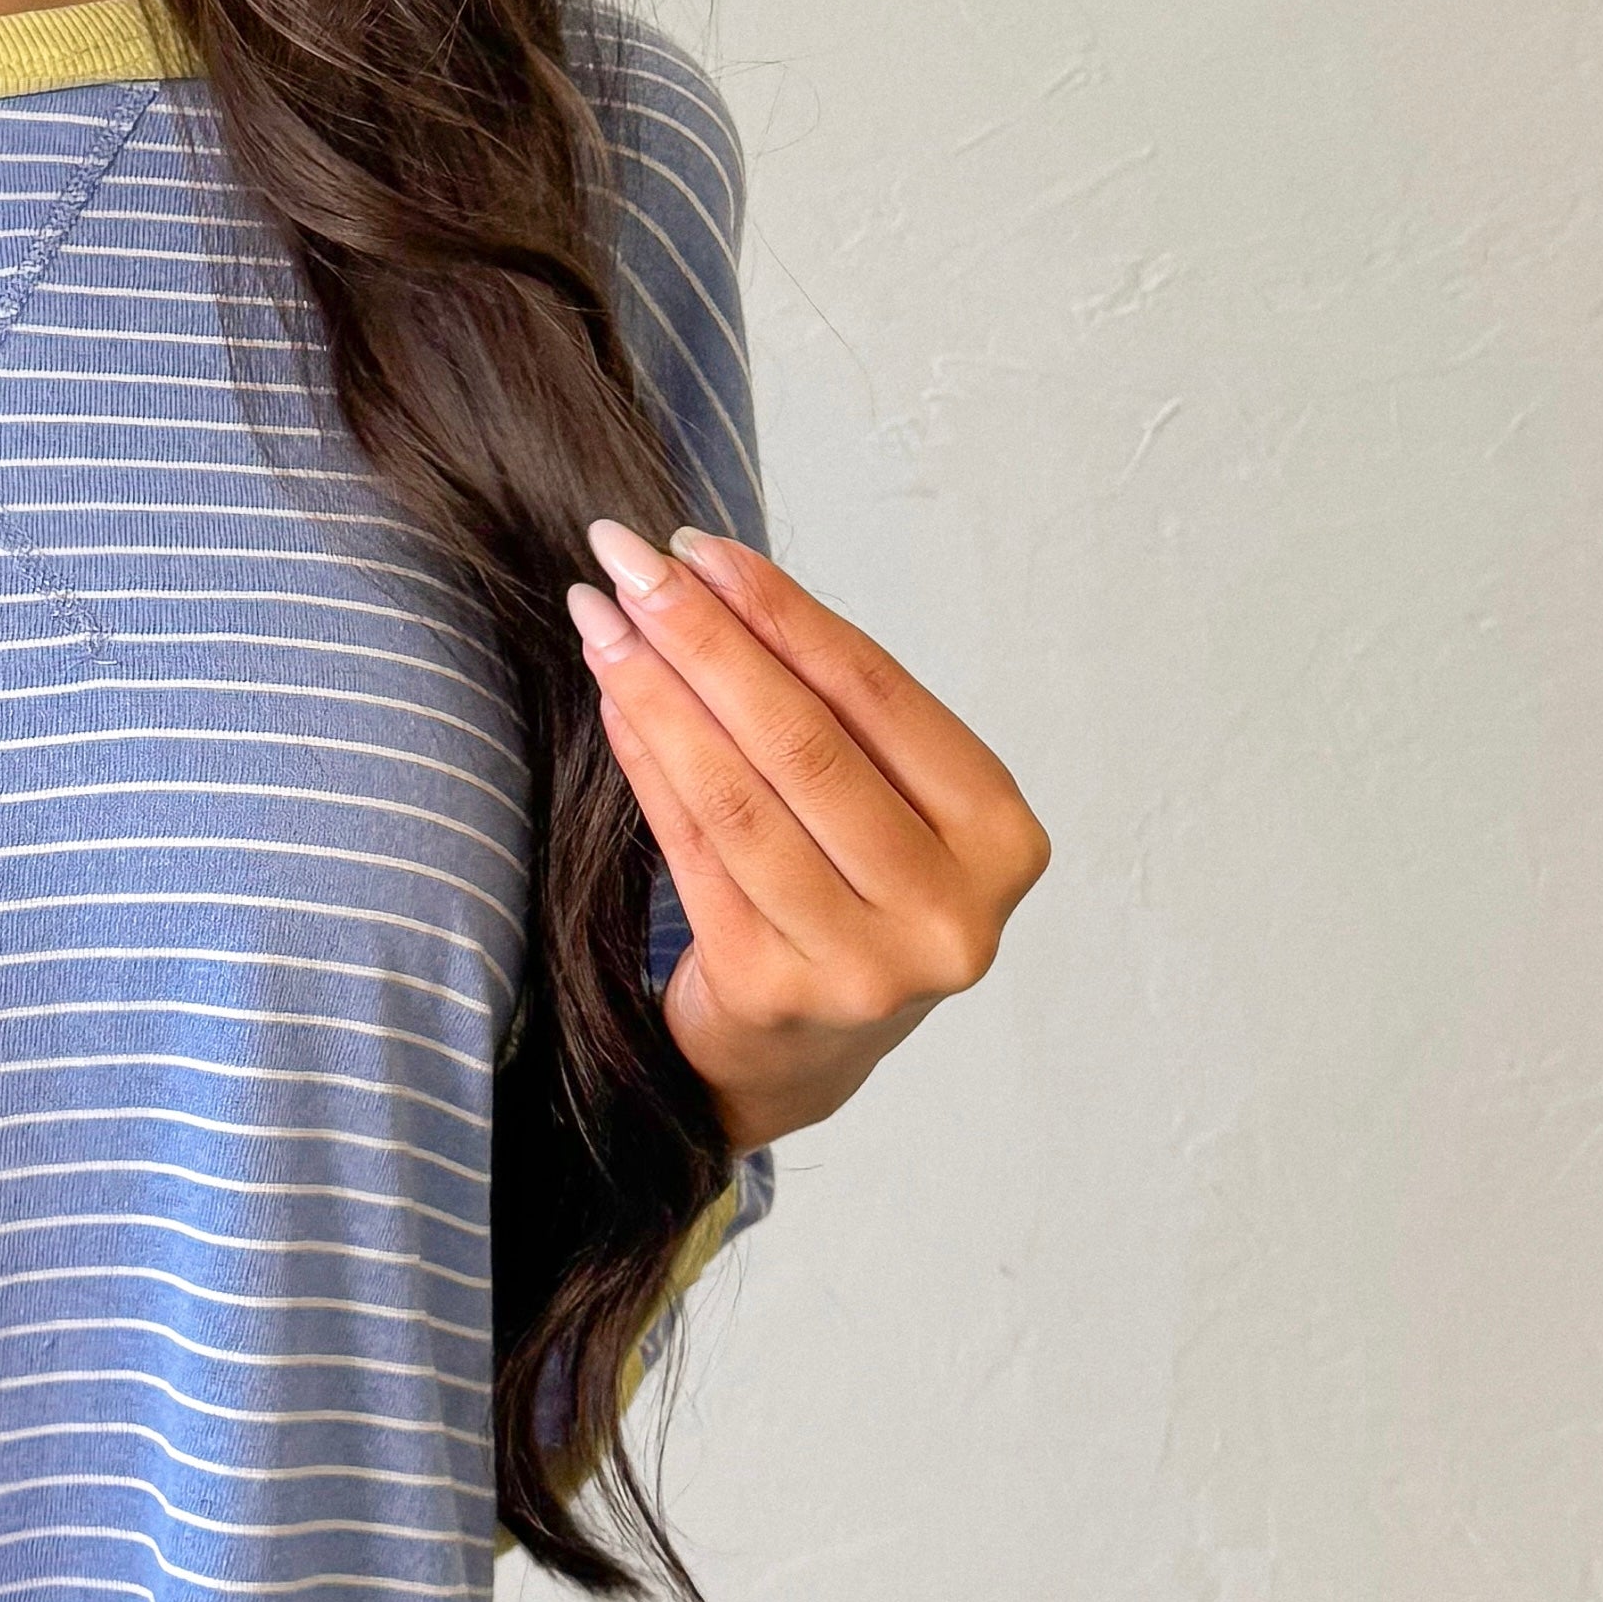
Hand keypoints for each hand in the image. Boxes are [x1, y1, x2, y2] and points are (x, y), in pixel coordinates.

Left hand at [567, 517, 1049, 1156]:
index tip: (699, 546)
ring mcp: (862, 965)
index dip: (783, 612)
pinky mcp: (772, 993)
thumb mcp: (879, 804)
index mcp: (1002, 841)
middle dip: (705, 637)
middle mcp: (948, 912)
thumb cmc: (847, 895)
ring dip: (657, 692)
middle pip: (804, 742)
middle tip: (627, 560)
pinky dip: (646, 763)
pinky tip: (612, 698)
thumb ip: (829, 709)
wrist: (801, 1055)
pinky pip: (691, 852)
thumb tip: (708, 578)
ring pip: (740, 796)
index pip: (877, 697)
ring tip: (600, 619)